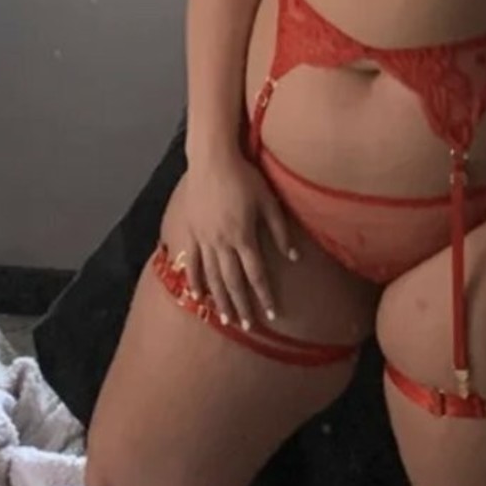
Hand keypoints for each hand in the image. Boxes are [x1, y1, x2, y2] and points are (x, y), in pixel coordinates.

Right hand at [161, 147, 297, 329]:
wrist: (211, 159)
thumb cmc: (245, 177)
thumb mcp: (269, 200)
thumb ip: (280, 230)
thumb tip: (294, 257)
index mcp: (243, 236)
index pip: (256, 274)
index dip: (264, 295)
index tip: (272, 314)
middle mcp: (222, 242)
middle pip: (233, 281)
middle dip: (243, 305)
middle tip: (250, 327)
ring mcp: (204, 239)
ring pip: (212, 277)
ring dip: (221, 301)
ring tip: (227, 320)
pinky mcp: (191, 231)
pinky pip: (193, 263)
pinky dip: (196, 282)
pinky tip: (199, 297)